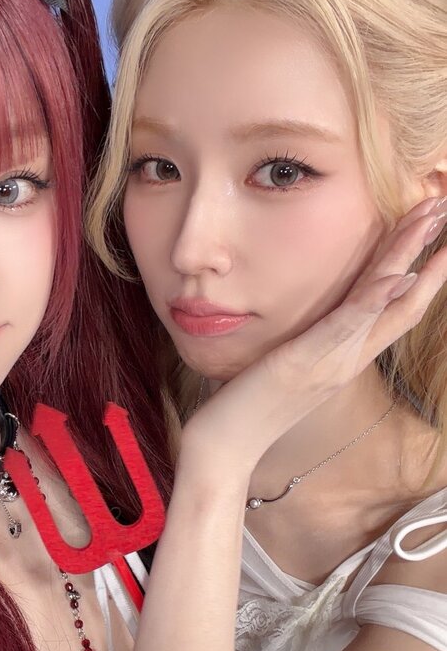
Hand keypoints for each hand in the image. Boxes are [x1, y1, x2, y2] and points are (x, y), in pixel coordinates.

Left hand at [183, 196, 446, 468]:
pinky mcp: (306, 364)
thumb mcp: (286, 366)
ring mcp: (332, 363)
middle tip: (445, 203)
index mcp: (346, 357)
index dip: (422, 267)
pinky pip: (348, 326)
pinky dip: (376, 300)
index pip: (396, 307)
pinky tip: (398, 275)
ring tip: (433, 216)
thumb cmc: (247, 405)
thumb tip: (315, 321)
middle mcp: (349, 359)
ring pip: (385, 303)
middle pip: (404, 299)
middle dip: (429, 249)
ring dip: (412, 256)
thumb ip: (309, 343)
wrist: (225, 448)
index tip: (436, 228)